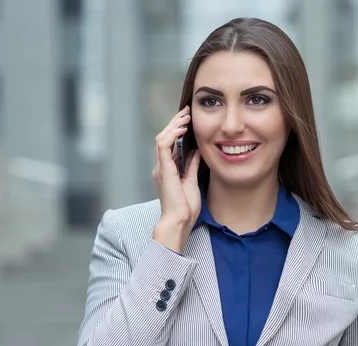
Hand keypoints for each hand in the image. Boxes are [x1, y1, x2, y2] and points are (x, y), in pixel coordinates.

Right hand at [151, 106, 201, 251]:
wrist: (179, 221)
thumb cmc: (185, 208)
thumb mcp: (192, 181)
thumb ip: (192, 166)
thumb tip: (197, 152)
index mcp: (168, 170)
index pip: (170, 144)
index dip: (177, 130)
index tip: (188, 120)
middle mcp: (161, 167)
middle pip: (164, 137)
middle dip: (175, 123)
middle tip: (187, 112)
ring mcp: (161, 168)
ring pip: (161, 138)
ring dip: (173, 125)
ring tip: (185, 116)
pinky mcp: (163, 169)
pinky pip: (163, 145)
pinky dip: (171, 134)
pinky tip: (182, 128)